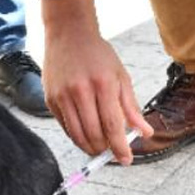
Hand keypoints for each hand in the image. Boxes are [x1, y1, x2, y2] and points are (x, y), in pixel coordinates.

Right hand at [41, 0, 151, 163]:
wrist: (68, 34)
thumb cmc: (98, 54)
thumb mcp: (121, 76)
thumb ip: (131, 107)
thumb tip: (145, 132)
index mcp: (103, 84)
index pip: (113, 125)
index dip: (120, 147)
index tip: (126, 159)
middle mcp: (80, 91)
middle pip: (94, 134)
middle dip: (105, 149)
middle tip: (112, 152)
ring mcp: (62, 96)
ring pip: (77, 136)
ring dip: (90, 147)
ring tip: (100, 147)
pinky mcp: (50, 100)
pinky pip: (65, 128)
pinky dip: (77, 136)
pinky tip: (86, 134)